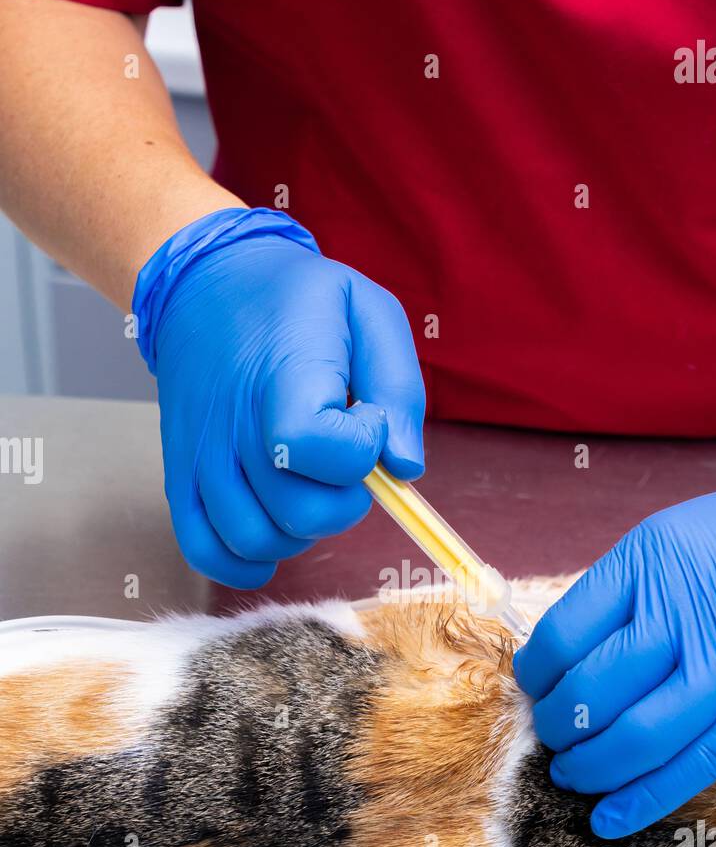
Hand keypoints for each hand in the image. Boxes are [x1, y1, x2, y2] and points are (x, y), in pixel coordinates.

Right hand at [133, 208, 424, 586]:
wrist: (207, 284)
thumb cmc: (296, 301)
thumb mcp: (367, 311)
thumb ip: (398, 387)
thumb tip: (404, 466)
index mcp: (281, 377)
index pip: (318, 449)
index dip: (359, 450)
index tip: (364, 418)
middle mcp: (234, 424)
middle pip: (298, 510)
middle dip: (343, 500)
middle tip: (343, 459)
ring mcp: (201, 457)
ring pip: (257, 539)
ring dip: (301, 532)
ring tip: (309, 487)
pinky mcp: (180, 478)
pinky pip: (205, 549)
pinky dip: (243, 562)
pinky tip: (275, 538)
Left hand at [513, 446, 715, 836]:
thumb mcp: (684, 539)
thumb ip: (631, 593)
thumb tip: (572, 653)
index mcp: (650, 563)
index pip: (563, 635)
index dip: (536, 673)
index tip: (534, 685)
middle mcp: (682, 615)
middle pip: (590, 693)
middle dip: (558, 727)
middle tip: (554, 734)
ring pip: (631, 740)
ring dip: (589, 769)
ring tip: (573, 773)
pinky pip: (687, 769)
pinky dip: (640, 801)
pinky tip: (608, 817)